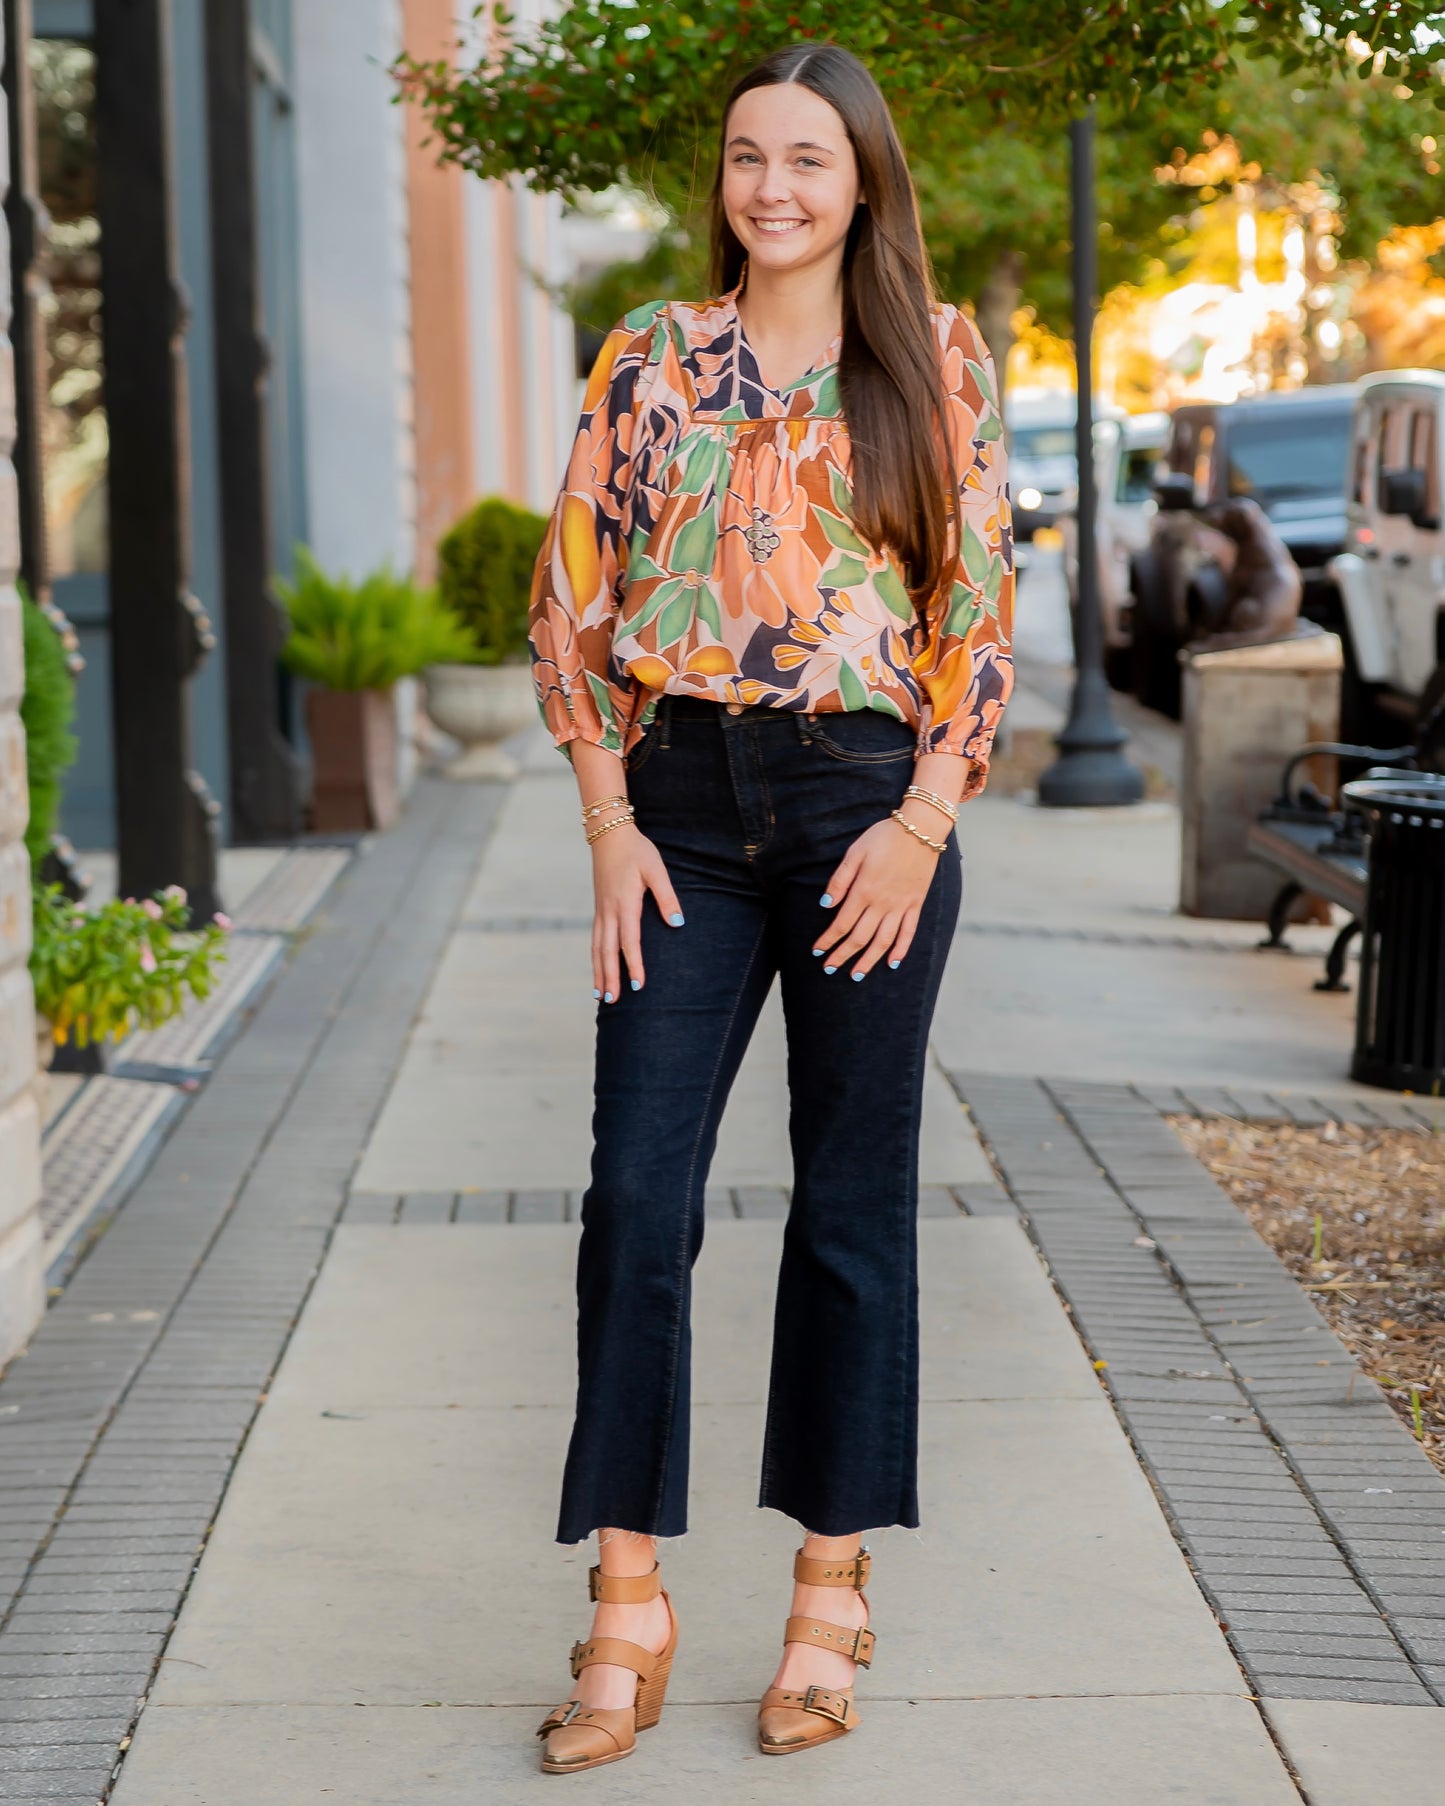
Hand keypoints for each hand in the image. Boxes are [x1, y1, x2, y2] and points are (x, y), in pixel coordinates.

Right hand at [590, 825, 683, 1001]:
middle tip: (612, 1001)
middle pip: (607, 951)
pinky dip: (595, 958)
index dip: (634, 965)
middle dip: (609, 977)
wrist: (609, 834)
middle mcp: (609, 911)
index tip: (638, 986)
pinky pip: (595, 939)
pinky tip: (597, 969)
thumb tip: (678, 922)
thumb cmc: (636, 851)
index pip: (629, 942)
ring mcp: (601, 911)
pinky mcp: (599, 909)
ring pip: (597, 948)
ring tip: (600, 996)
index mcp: (625, 904)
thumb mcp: (656, 870)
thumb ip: (667, 897)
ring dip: (599, 972)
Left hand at [813, 816, 942, 977]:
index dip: (828, 940)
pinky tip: (891, 963)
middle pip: (860, 937)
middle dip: (842, 955)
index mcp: (864, 890)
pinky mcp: (915, 904)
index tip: (817, 951)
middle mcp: (882, 903)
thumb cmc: (884, 837)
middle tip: (829, 969)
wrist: (920, 829)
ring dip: (868, 960)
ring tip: (856, 976)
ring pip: (883, 941)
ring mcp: (901, 906)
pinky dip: (900, 949)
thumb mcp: (855, 852)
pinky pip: (908, 932)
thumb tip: (826, 904)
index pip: (842, 924)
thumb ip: (840, 880)